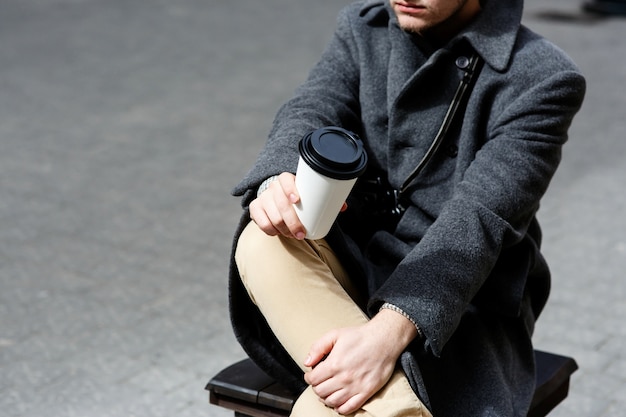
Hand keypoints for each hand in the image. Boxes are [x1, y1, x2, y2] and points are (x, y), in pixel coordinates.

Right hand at [249, 172, 347, 239]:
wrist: (276, 197)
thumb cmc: (298, 197)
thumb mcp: (308, 194)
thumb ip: (324, 199)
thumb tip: (343, 207)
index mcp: (286, 179)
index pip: (286, 180)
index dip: (290, 189)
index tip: (297, 200)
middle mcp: (273, 187)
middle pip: (281, 204)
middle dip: (292, 222)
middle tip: (301, 234)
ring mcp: (263, 197)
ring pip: (272, 216)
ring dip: (283, 230)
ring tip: (293, 235)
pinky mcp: (256, 208)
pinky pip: (261, 222)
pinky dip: (271, 230)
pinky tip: (278, 233)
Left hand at [303, 309, 417, 413]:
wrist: (383, 340)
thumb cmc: (360, 336)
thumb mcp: (335, 334)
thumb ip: (318, 347)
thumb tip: (307, 362)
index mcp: (334, 364)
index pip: (313, 380)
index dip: (309, 378)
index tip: (311, 375)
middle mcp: (344, 378)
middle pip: (320, 392)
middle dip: (317, 388)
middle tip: (320, 383)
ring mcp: (355, 387)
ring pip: (333, 402)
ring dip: (326, 398)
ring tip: (328, 392)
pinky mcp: (367, 392)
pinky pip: (350, 408)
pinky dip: (340, 409)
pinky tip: (338, 403)